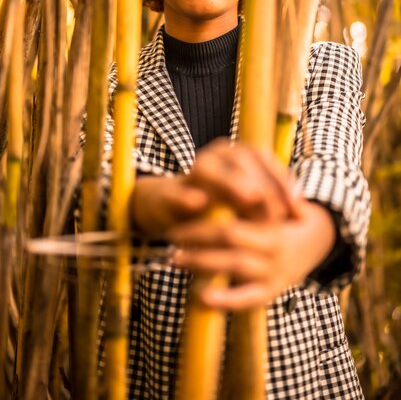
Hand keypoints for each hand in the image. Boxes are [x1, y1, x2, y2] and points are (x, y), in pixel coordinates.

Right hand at [130, 138, 298, 236]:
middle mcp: (213, 157)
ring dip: (230, 182)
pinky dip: (187, 196)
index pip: (263, 158)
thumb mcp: (247, 203)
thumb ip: (271, 202)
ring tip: (249, 198)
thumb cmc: (218, 204)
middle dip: (262, 184)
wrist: (170, 207)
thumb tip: (305, 214)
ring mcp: (188, 174)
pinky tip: (199, 203)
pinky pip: (176, 192)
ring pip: (208, 169)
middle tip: (276, 211)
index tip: (295, 206)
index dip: (281, 179)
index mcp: (234, 156)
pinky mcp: (167, 194)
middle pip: (240, 160)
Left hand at [168, 201, 335, 308]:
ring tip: (174, 258)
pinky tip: (202, 297)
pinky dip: (226, 300)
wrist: (320, 237)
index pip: (236, 207)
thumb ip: (252, 191)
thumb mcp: (275, 194)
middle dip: (196, 235)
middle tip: (171, 235)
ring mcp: (275, 268)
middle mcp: (275, 242)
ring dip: (201, 262)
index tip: (182, 208)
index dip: (206, 212)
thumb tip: (208, 194)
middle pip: (230, 235)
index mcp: (273, 214)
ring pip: (234, 264)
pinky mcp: (273, 289)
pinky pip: (249, 298)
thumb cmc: (285, 211)